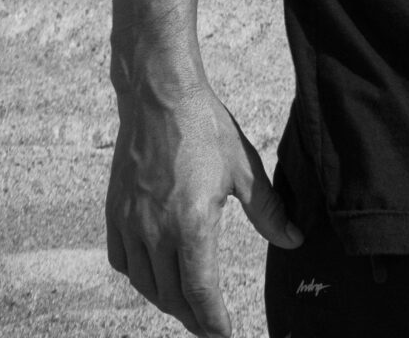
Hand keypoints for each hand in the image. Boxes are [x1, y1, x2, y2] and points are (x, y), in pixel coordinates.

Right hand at [106, 76, 300, 335]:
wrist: (159, 96)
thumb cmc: (204, 127)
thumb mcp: (244, 167)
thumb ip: (268, 210)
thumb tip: (293, 240)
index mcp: (191, 223)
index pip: (200, 292)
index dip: (213, 321)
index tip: (224, 335)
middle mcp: (156, 231)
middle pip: (171, 297)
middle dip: (193, 316)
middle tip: (210, 323)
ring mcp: (131, 224)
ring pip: (145, 284)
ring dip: (166, 301)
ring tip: (187, 303)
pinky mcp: (115, 213)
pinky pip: (123, 262)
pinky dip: (140, 276)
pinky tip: (155, 272)